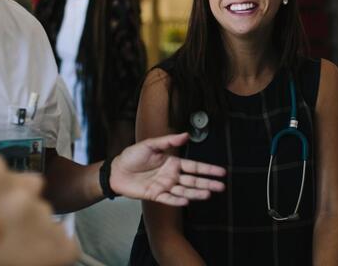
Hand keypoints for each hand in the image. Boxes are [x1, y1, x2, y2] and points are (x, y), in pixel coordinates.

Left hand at [110, 132, 225, 205]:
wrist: (116, 170)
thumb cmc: (132, 156)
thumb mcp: (150, 144)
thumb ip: (168, 141)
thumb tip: (186, 135)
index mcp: (172, 163)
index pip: (194, 167)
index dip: (208, 169)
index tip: (221, 172)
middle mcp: (171, 175)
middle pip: (193, 181)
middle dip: (207, 184)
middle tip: (221, 187)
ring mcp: (164, 186)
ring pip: (184, 191)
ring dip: (196, 193)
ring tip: (208, 194)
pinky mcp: (155, 195)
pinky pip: (169, 199)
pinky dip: (177, 201)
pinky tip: (187, 201)